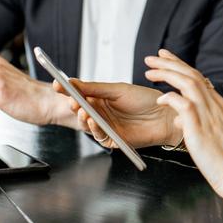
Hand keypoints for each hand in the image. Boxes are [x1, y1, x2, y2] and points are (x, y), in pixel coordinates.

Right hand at [56, 79, 177, 148]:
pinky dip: (94, 128)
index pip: (79, 95)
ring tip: (82, 110)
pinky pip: (99, 136)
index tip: (57, 84)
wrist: (165, 115)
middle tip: (70, 99)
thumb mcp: (117, 89)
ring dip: (82, 117)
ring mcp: (107, 127)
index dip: (67, 91)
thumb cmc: (145, 100)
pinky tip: (93, 121)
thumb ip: (95, 88)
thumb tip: (73, 82)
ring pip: (87, 124)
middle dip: (73, 105)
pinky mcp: (114, 140)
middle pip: (81, 110)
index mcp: (101, 99)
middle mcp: (102, 114)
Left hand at [145, 49, 222, 208]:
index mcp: (217, 105)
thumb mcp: (212, 134)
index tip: (166, 58)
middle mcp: (214, 105)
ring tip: (150, 72)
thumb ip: (197, 122)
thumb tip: (180, 120)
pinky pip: (184, 104)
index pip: (197, 78)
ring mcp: (208, 114)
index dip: (180, 66)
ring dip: (168, 74)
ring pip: (188, 83)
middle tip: (151, 58)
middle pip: (191, 75)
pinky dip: (171, 98)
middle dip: (170, 63)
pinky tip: (160, 99)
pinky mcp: (200, 127)